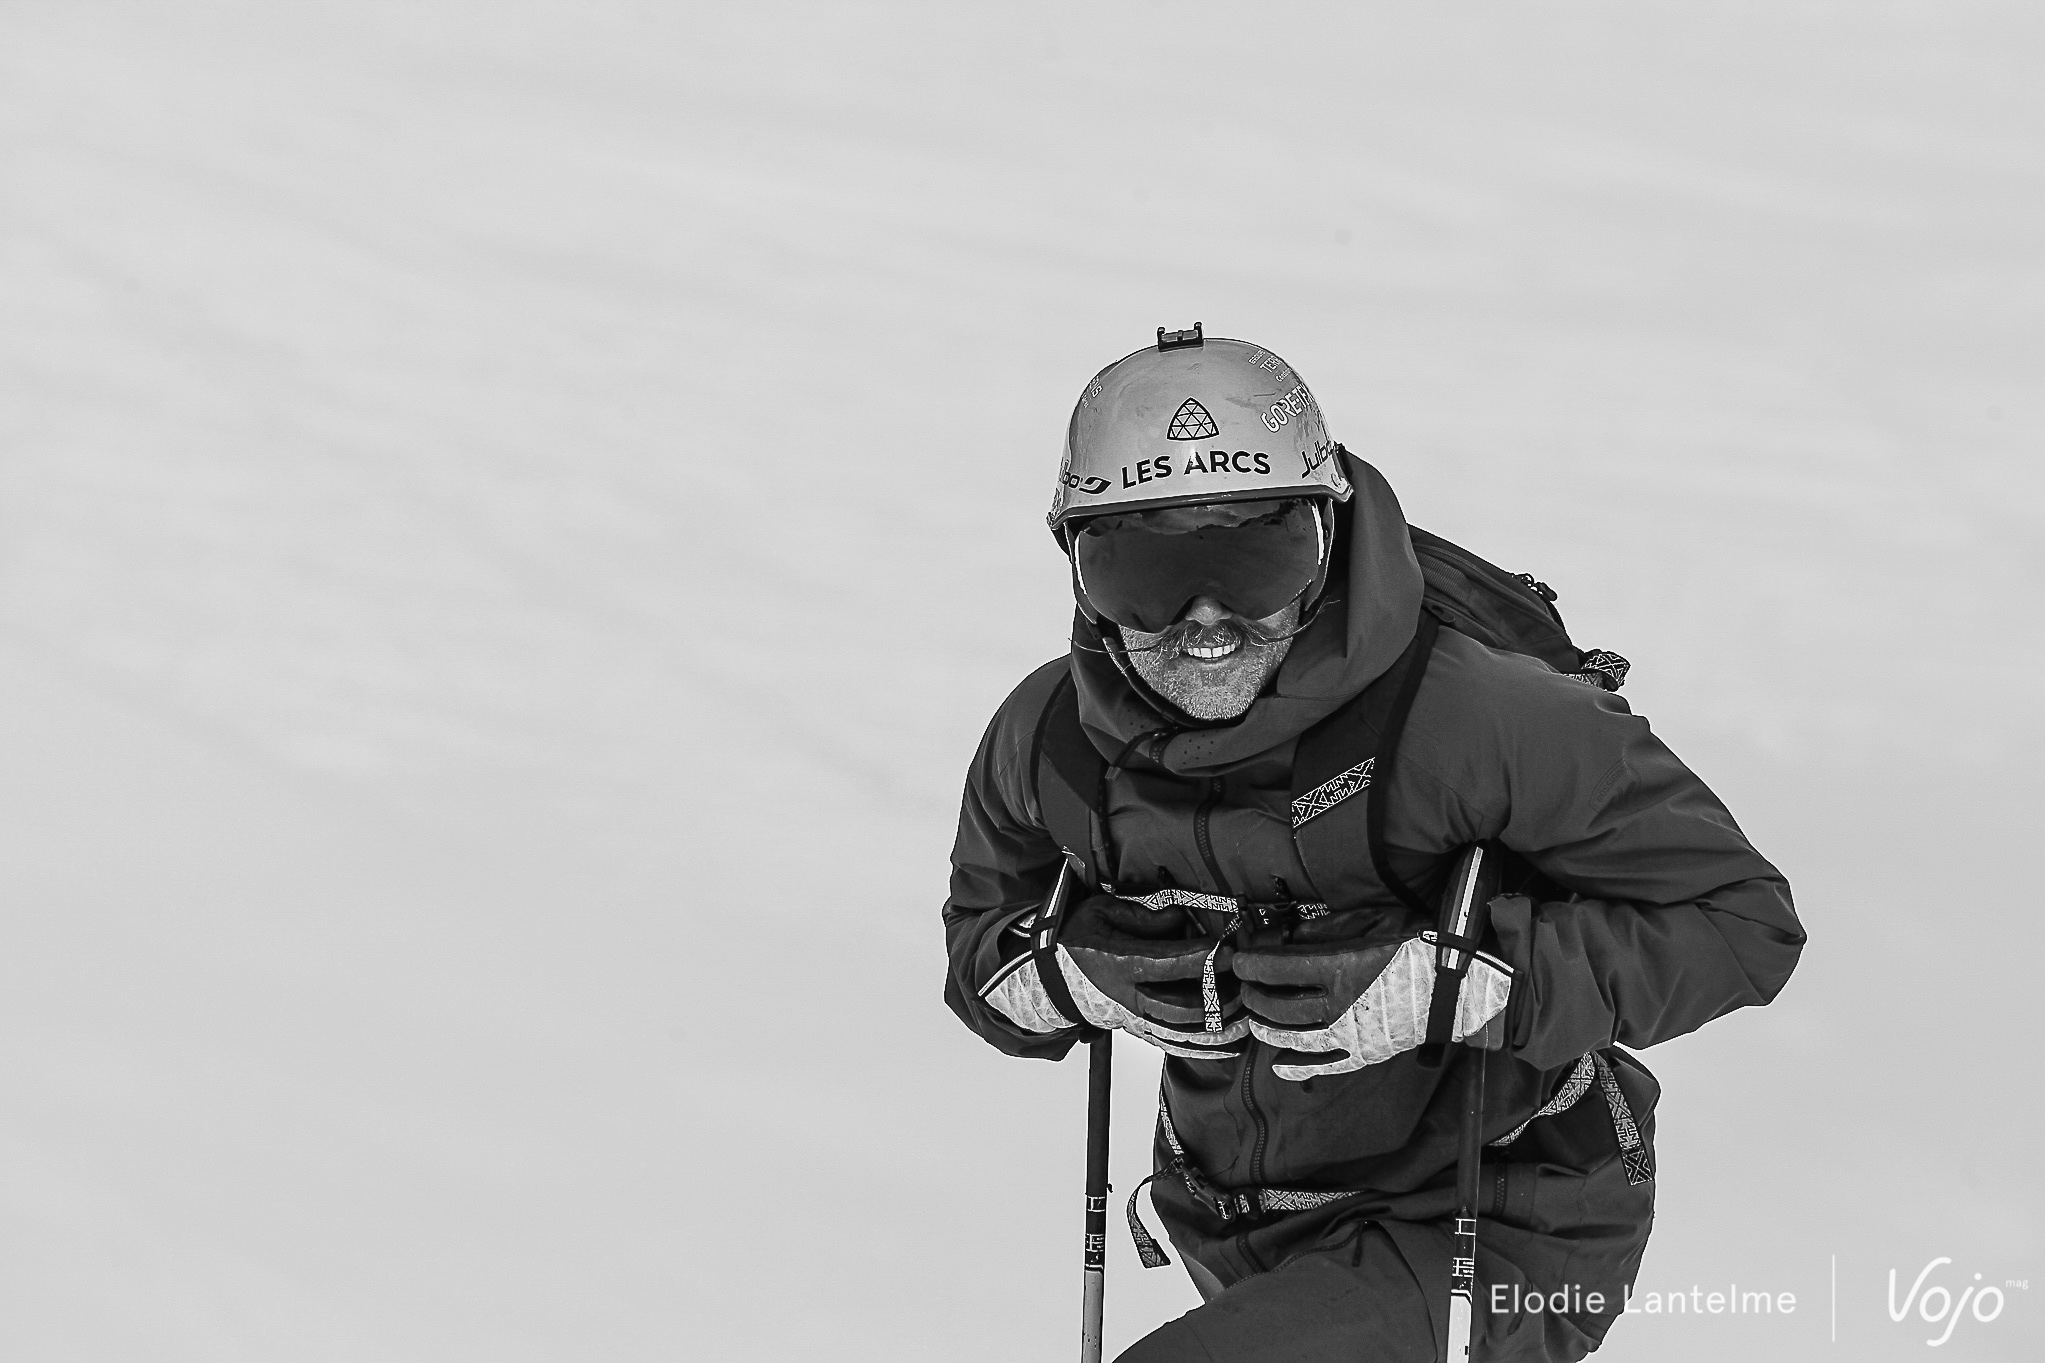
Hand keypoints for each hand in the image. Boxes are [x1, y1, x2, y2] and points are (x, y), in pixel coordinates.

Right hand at [980, 893, 1247, 1059]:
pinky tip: (1233, 1041)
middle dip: (1219, 996)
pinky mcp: (1141, 1031)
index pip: (1167, 964)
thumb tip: (1182, 918)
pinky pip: (1177, 1046)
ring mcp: (1135, 1019)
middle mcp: (1128, 997)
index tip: (1230, 948)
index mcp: (1118, 963)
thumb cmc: (1079, 938)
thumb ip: (1143, 915)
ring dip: (1219, 1026)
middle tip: (1246, 980)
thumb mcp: (1102, 911)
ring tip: (1248, 1014)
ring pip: (1183, 1032)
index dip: (1202, 958)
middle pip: (1182, 1006)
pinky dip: (1207, 1047)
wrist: (1053, 981)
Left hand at [1233, 909, 1512, 1079]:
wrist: (1463, 983)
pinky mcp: (1367, 1054)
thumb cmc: (1419, 944)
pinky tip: (1279, 1063)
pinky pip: (1325, 1067)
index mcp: (1342, 968)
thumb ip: (1326, 929)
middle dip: (1255, 995)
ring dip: (1267, 1028)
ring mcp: (1353, 1036)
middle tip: (1247, 985)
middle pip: (1280, 1006)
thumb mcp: (1371, 920)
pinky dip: (1297, 1067)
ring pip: (1294, 1039)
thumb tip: (1287, 936)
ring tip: (1256, 1017)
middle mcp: (1342, 1006)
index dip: (1252, 965)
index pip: (1279, 970)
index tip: (1240, 961)